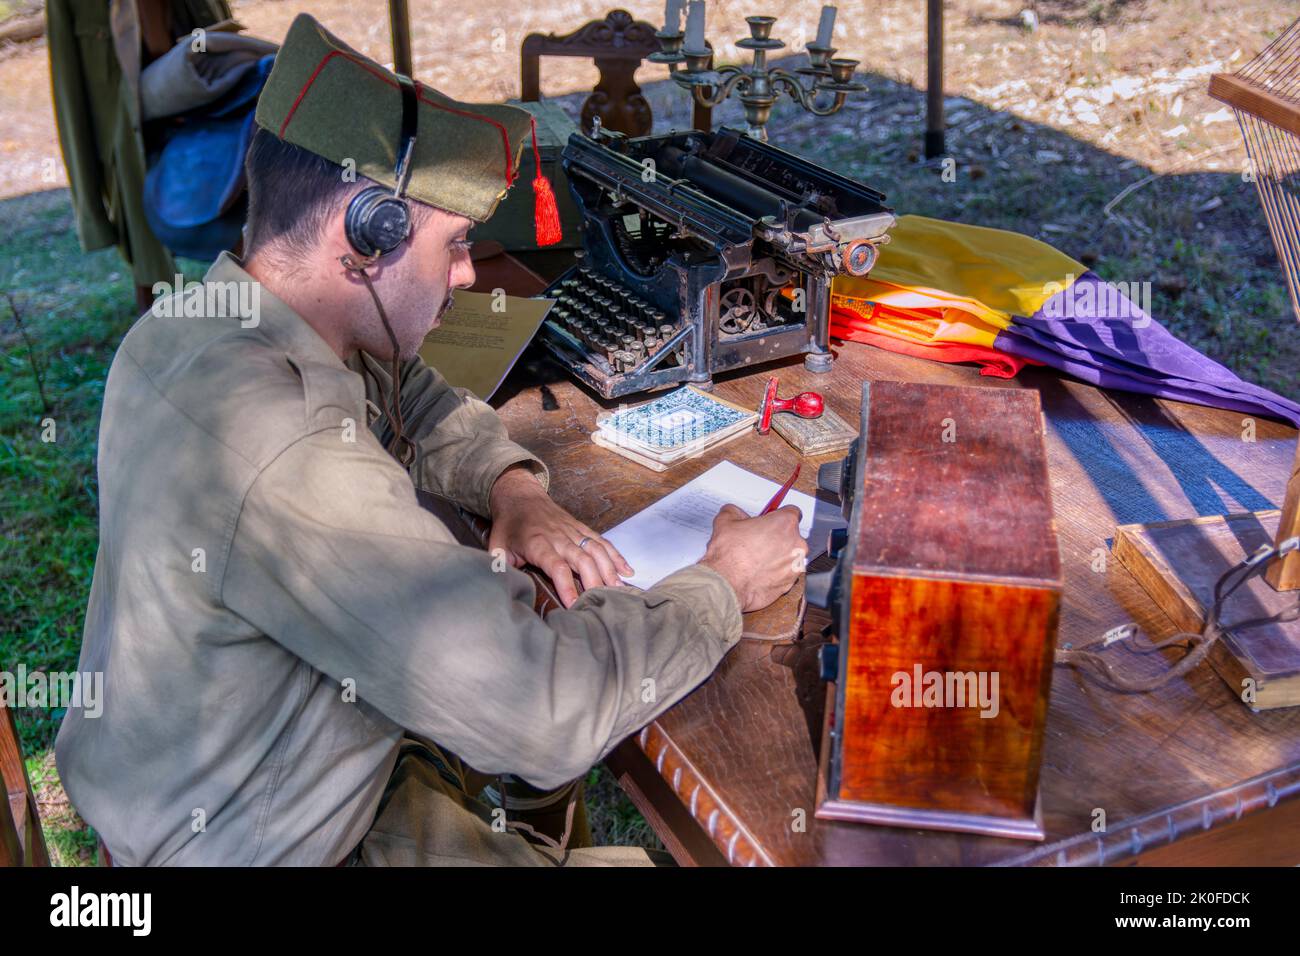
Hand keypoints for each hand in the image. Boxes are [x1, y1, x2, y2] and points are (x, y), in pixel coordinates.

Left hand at [487, 465, 633, 607]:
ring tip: (619, 589)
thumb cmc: (509, 526)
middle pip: (583, 559)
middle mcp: (559, 536)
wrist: (520, 496)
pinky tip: (627, 570)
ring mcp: (573, 531)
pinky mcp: (581, 528)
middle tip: (603, 602)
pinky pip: (601, 541)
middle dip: (595, 581)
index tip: (574, 605)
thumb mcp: (497, 547)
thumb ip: (500, 568)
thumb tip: (503, 590)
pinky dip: (616, 555)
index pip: (557, 566)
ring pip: (596, 549)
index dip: (567, 586)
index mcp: (538, 543)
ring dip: (610, 569)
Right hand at [698, 503, 807, 612]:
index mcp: (785, 523)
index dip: (778, 516)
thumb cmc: (730, 557)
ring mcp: (795, 565)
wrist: (727, 585)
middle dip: (777, 537)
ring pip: (789, 556)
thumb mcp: (725, 522)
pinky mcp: (790, 583)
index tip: (771, 520)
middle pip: (791, 535)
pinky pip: (785, 574)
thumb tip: (735, 514)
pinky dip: (775, 573)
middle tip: (758, 541)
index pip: (792, 512)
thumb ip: (735, 512)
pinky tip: (758, 573)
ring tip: (756, 559)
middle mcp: (796, 544)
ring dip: (777, 556)